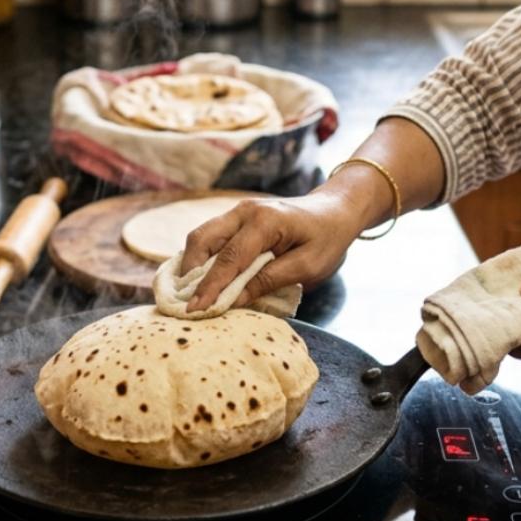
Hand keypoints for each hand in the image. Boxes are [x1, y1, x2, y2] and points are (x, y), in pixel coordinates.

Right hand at [179, 191, 359, 311]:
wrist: (334, 211)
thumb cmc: (326, 240)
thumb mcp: (307, 266)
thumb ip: (269, 280)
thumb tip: (233, 300)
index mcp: (265, 221)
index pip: (229, 258)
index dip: (210, 286)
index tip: (195, 310)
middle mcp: (244, 211)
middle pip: (202, 239)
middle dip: (189, 272)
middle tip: (185, 303)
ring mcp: (237, 212)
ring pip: (201, 236)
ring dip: (192, 265)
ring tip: (190, 294)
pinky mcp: (236, 218)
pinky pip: (210, 237)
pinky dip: (201, 258)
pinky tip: (201, 280)